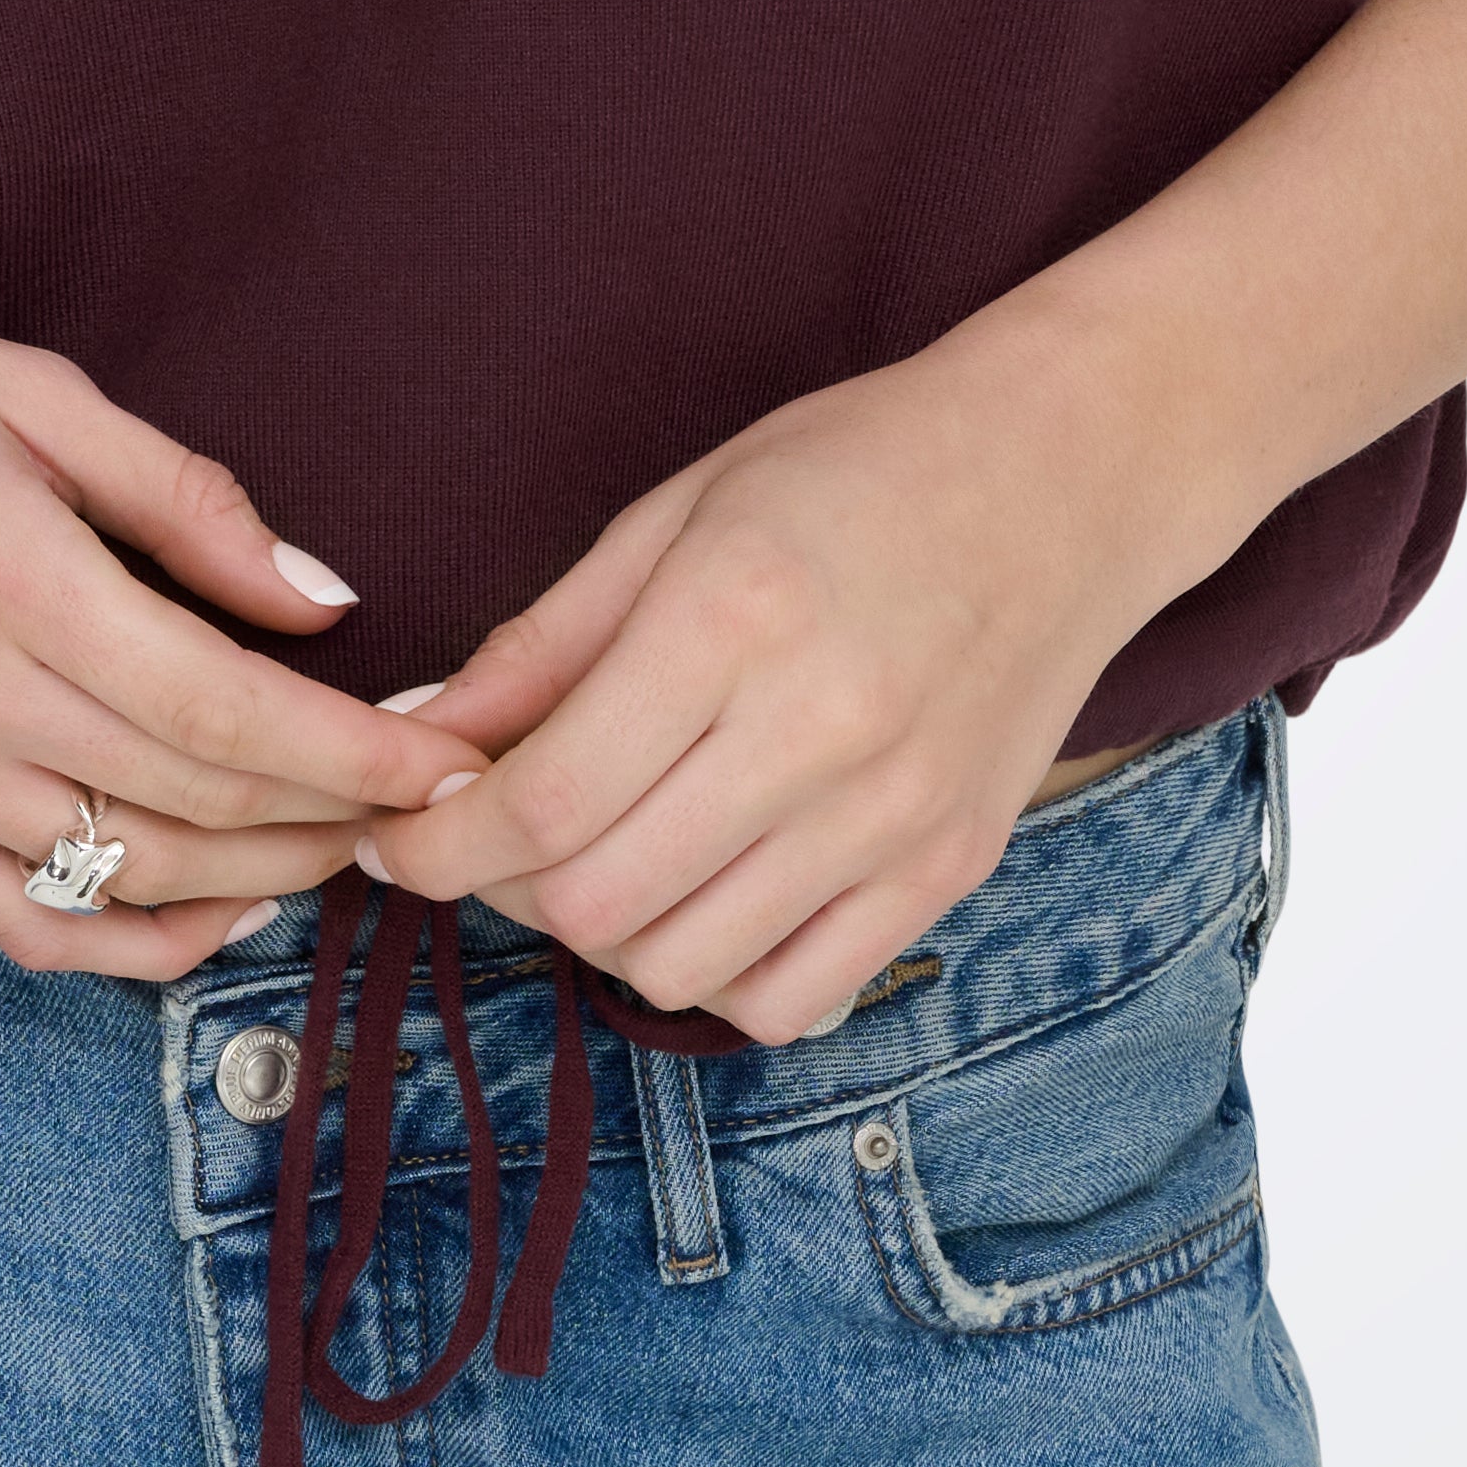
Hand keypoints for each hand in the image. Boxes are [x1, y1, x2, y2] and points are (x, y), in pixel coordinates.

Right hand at [0, 259, 494, 984]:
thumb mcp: (14, 383)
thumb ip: (180, 496)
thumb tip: (322, 598)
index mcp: (0, 571)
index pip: (228, 708)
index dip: (361, 750)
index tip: (458, 760)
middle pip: (197, 803)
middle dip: (340, 814)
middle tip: (437, 803)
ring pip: (126, 877)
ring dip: (262, 878)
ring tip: (354, 844)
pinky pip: (21, 920)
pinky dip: (134, 941)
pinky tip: (220, 909)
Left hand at [334, 327, 1168, 1042]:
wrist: (1070, 473)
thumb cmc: (861, 467)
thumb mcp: (677, 511)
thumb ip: (545, 642)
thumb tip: (418, 738)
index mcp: (733, 618)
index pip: (544, 801)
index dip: (437, 846)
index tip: (397, 841)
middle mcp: (821, 731)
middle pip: (598, 900)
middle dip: (507, 890)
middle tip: (496, 838)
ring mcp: (896, 815)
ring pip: (680, 967)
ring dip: (604, 934)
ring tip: (603, 856)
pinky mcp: (951, 868)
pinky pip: (790, 999)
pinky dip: (715, 979)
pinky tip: (702, 899)